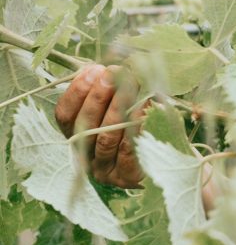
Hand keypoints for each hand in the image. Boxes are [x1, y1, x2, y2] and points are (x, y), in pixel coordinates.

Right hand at [54, 64, 145, 188]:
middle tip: (111, 75)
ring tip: (129, 86)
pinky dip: (135, 124)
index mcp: (76, 137)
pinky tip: (143, 106)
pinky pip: (128, 148)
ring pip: (105, 137)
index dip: (76, 92)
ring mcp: (104, 169)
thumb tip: (106, 68)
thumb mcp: (117, 108)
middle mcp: (85, 155)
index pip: (65, 116)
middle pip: (84, 126)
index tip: (93, 71)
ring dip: (117, 108)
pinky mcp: (125, 176)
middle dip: (97, 97)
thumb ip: (108, 92)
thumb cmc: (134, 129)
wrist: (160, 162)